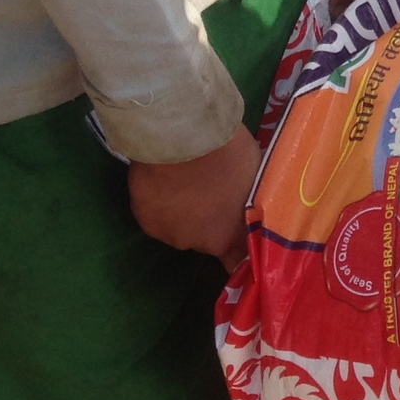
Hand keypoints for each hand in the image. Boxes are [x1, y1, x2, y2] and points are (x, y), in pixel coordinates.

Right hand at [126, 127, 263, 267]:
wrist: (182, 137)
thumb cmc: (228, 152)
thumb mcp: (254, 177)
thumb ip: (247, 201)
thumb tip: (246, 203)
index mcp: (230, 236)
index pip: (236, 262)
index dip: (236, 251)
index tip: (236, 237)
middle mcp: (198, 244)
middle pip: (205, 238)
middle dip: (208, 219)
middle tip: (209, 189)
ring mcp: (169, 234)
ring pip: (178, 226)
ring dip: (182, 209)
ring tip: (184, 179)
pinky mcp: (145, 220)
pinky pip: (156, 213)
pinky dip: (159, 200)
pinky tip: (163, 176)